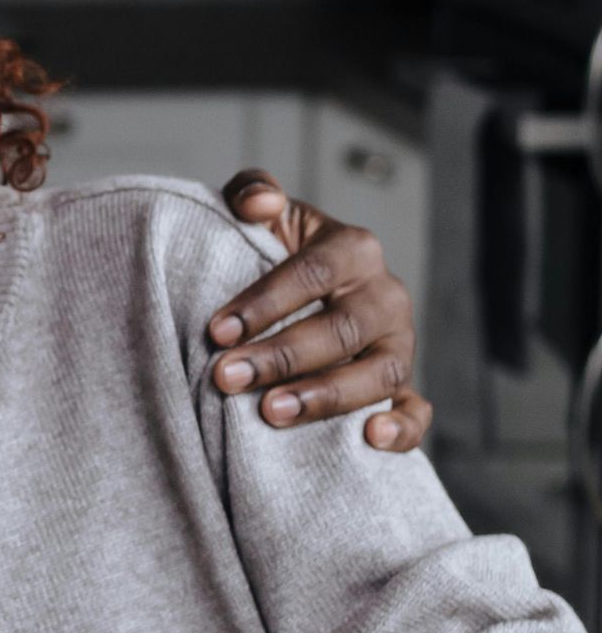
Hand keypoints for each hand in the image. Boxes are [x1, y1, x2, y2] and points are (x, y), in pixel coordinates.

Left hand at [209, 169, 429, 452]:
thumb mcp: (263, 217)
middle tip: (228, 377)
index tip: (217, 330)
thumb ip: (252, 192)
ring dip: (326, 396)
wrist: (298, 298)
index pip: (313, 273)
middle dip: (281, 356)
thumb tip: (259, 204)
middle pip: (341, 328)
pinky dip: (403, 427)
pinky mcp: (402, 387)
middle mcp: (384, 296)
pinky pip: (416, 411)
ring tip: (272, 413)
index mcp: (354, 248)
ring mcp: (399, 344)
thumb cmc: (272, 254)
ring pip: (378, 373)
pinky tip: (369, 439)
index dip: (265, 302)